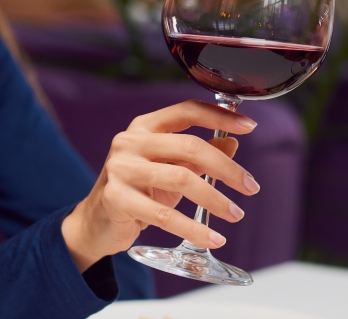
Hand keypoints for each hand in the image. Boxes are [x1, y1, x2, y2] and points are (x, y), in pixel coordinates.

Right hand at [61, 100, 259, 271]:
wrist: (96, 222)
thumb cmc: (138, 190)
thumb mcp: (170, 167)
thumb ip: (198, 155)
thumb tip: (232, 144)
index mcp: (145, 126)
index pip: (187, 111)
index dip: (220, 116)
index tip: (250, 126)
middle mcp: (130, 141)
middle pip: (190, 146)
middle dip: (226, 168)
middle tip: (250, 186)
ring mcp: (121, 168)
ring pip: (181, 178)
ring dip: (215, 199)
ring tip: (236, 214)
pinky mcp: (117, 198)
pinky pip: (165, 215)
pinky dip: (194, 228)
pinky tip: (213, 237)